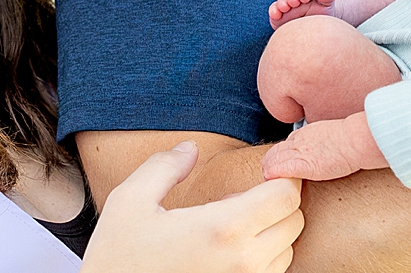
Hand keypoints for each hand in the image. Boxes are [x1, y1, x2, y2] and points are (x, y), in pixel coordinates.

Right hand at [82, 141, 303, 272]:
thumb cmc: (117, 258)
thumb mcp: (129, 200)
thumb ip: (164, 167)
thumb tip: (190, 150)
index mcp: (223, 229)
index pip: (286, 196)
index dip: (282, 175)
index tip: (266, 168)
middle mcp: (244, 263)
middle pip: (294, 221)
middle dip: (277, 200)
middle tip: (244, 193)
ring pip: (286, 250)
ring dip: (272, 230)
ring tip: (231, 222)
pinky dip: (263, 255)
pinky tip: (228, 248)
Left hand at [261, 112, 388, 181]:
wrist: (356, 140)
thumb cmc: (351, 139)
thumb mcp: (329, 136)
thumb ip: (318, 144)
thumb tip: (321, 153)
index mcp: (304, 134)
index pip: (282, 147)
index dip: (278, 159)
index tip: (279, 168)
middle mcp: (297, 141)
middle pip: (272, 154)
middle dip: (269, 166)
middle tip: (271, 179)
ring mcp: (298, 152)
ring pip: (272, 161)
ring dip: (269, 173)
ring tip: (271, 184)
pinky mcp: (302, 165)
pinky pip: (279, 170)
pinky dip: (274, 177)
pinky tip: (275, 183)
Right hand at [268, 0, 337, 28]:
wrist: (316, 31)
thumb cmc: (323, 16)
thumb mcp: (327, 5)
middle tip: (294, 2)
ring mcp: (287, 7)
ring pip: (283, 2)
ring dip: (283, 3)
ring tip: (284, 7)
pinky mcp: (278, 16)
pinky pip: (274, 11)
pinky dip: (274, 11)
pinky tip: (275, 14)